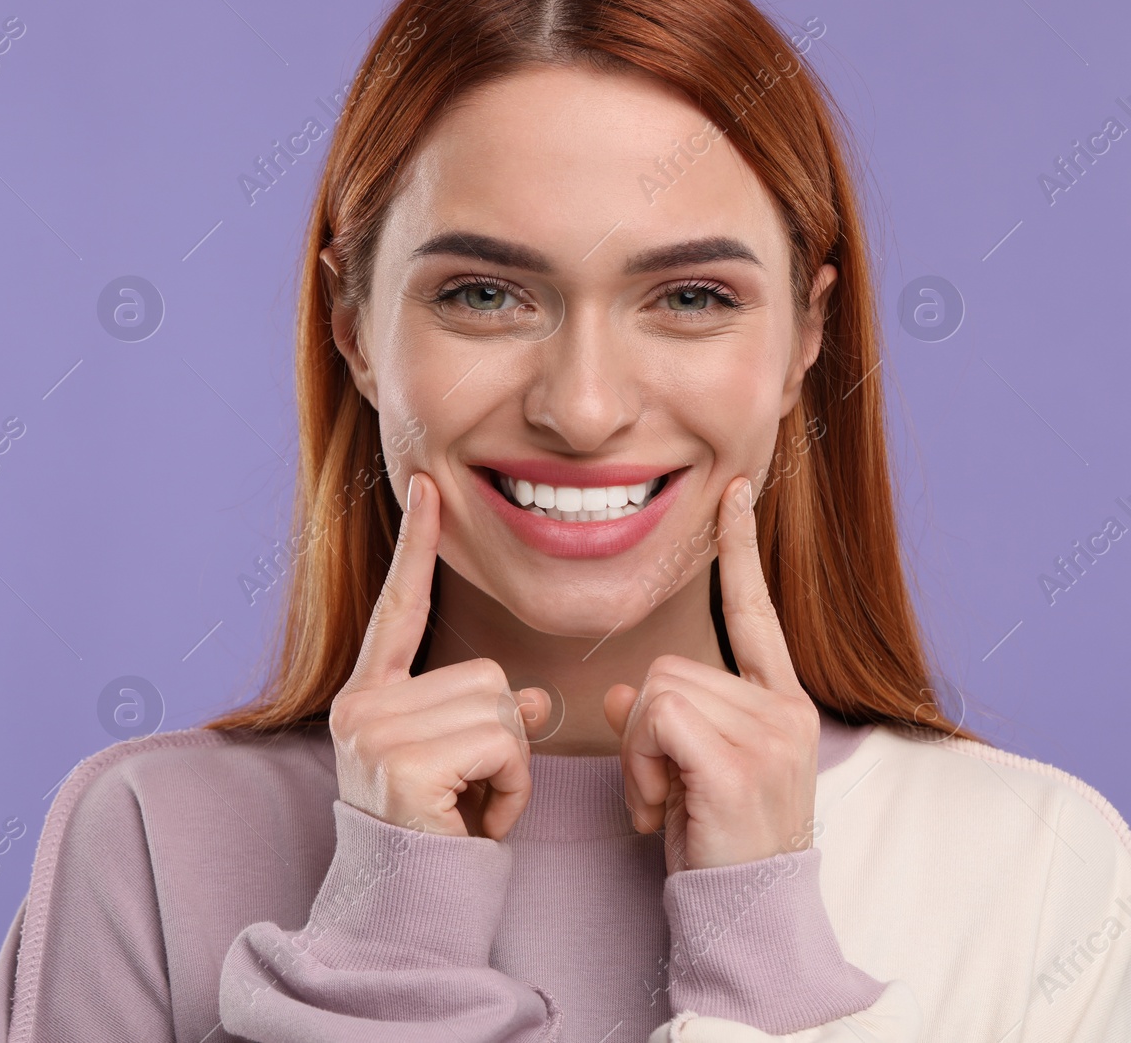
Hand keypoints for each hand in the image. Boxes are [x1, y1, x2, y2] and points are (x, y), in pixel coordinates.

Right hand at [329, 470, 552, 838]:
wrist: (404, 913)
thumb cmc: (435, 841)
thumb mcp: (464, 769)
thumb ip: (488, 720)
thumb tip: (537, 703)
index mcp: (369, 698)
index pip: (400, 609)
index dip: (416, 546)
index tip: (427, 485)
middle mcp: (361, 706)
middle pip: (486, 674)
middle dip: (503, 736)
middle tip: (470, 792)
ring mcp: (375, 731)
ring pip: (502, 707)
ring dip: (511, 767)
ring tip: (473, 808)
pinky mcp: (403, 761)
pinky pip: (504, 744)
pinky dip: (511, 789)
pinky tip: (477, 821)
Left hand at [601, 476, 819, 873]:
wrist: (744, 913)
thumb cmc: (715, 842)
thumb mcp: (687, 771)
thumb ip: (664, 718)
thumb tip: (620, 690)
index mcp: (780, 704)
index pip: (755, 612)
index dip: (740, 550)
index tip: (735, 490)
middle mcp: (785, 710)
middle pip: (671, 664)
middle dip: (643, 729)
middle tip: (661, 789)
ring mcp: (770, 734)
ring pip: (655, 691)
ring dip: (638, 753)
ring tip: (665, 802)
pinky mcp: (740, 760)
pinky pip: (654, 719)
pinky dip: (640, 764)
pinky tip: (660, 809)